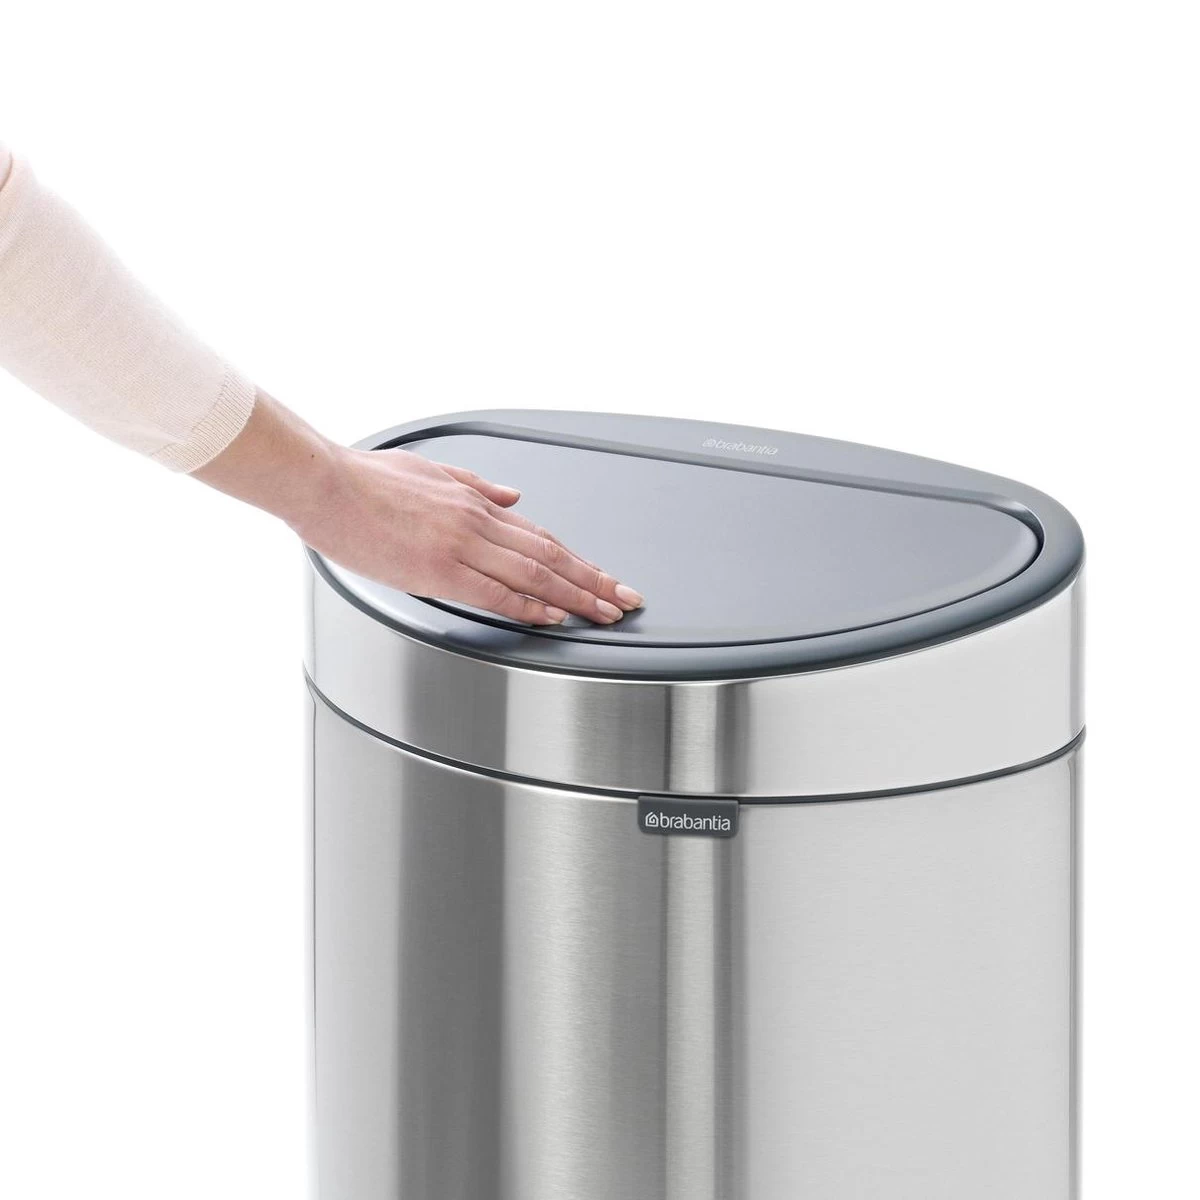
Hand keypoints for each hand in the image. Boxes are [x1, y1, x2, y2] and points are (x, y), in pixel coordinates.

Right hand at [194, 392, 643, 624]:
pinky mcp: (436, 571)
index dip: (580, 560)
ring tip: (603, 613)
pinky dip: (528, 606)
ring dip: (574, 596)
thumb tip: (513, 496)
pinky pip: (494, 593)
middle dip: (594, 581)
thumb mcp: (432, 472)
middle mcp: (476, 523)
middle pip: (551, 556)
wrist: (323, 483)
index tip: (605, 577)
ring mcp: (459, 547)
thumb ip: (477, 486)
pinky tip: (552, 617)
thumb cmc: (366, 479)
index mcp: (475, 503)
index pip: (543, 536)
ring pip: (533, 574)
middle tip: (625, 601)